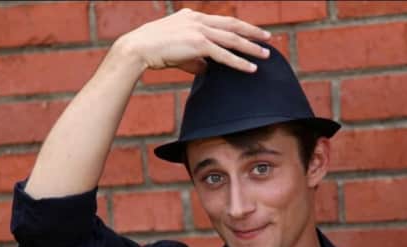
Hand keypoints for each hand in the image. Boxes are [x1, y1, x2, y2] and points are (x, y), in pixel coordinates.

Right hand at [116, 8, 271, 73]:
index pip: (222, 21)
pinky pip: (224, 55)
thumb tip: (206, 69)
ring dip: (251, 48)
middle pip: (232, 25)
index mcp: (193, 17)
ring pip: (232, 39)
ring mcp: (199, 30)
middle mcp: (198, 20)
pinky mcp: (198, 44)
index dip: (239, 27)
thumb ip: (195, 59)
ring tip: (265, 55)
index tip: (252, 33)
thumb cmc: (154, 51)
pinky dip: (239, 62)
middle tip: (268, 38)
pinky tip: (251, 69)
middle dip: (252, 32)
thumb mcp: (178, 51)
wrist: (138, 48)